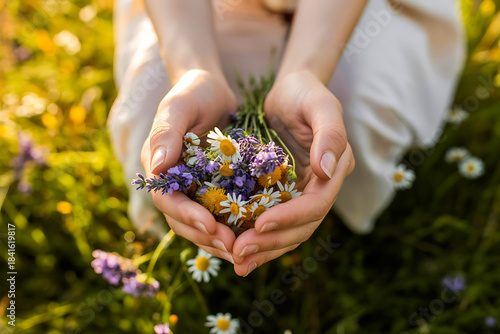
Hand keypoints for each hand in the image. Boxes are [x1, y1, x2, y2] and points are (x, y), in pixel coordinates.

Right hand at [141, 69, 239, 263]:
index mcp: (157, 165)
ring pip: (199, 223)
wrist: (212, 90)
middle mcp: (171, 182)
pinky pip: (217, 214)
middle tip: (235, 247)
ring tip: (244, 250)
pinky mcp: (209, 189)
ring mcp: (190, 188)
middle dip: (206, 236)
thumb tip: (156, 167)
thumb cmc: (194, 91)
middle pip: (182, 220)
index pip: (166, 199)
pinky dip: (230, 228)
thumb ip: (167, 132)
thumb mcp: (180, 105)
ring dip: (218, 240)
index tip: (211, 226)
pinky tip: (251, 236)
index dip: (186, 216)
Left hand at [232, 71, 354, 275]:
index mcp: (335, 169)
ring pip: (289, 231)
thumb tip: (326, 169)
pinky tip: (236, 247)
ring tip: (237, 262)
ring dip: (265, 249)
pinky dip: (258, 237)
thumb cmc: (304, 92)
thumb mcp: (320, 104)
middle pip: (303, 225)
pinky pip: (273, 221)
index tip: (260, 225)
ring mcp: (303, 192)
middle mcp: (322, 186)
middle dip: (273, 241)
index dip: (291, 217)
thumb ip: (329, 134)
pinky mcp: (284, 193)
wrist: (289, 91)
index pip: (317, 204)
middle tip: (240, 253)